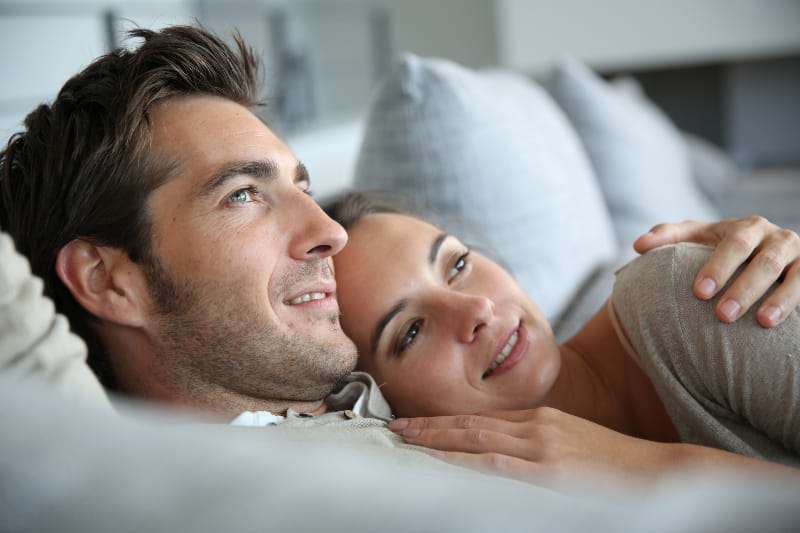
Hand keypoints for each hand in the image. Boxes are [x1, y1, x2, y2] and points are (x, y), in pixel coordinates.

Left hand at [389, 408, 671, 488]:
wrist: (657, 470)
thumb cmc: (616, 464)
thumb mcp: (573, 442)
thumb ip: (539, 443)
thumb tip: (503, 452)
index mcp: (539, 419)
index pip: (480, 418)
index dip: (445, 421)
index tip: (417, 424)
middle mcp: (534, 427)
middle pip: (469, 423)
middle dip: (429, 425)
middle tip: (394, 427)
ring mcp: (540, 446)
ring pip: (474, 438)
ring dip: (434, 437)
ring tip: (402, 438)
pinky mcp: (548, 469)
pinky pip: (494, 462)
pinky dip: (461, 457)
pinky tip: (437, 457)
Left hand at [633, 216, 799, 327]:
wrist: (762, 255)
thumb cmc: (719, 249)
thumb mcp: (696, 238)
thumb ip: (668, 237)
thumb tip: (638, 245)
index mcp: (747, 228)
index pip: (734, 244)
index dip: (718, 266)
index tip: (699, 292)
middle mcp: (778, 239)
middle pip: (765, 261)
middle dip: (744, 288)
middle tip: (722, 315)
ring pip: (797, 275)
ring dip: (781, 299)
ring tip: (763, 322)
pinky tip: (786, 324)